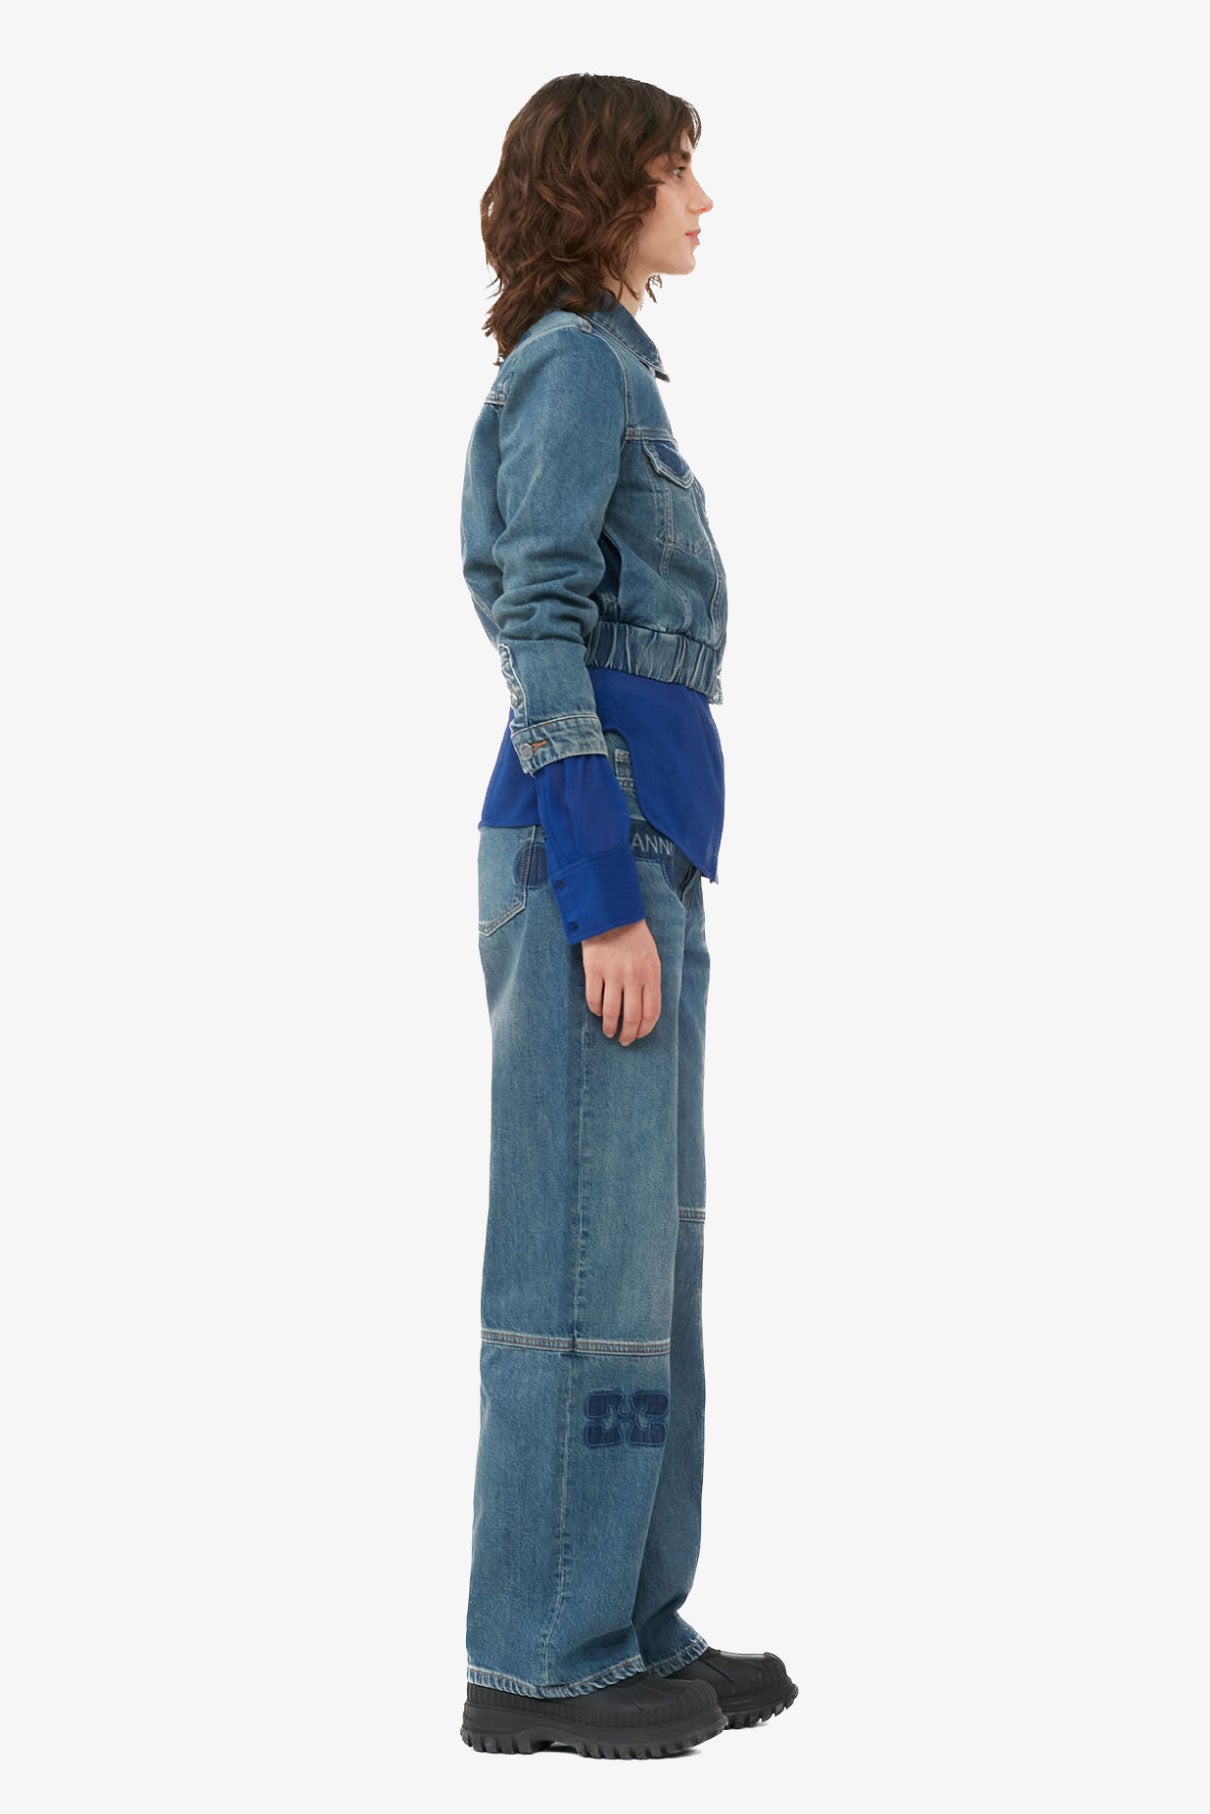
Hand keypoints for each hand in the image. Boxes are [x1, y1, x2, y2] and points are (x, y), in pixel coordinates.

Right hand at [582, 918, 660, 1043]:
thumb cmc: (635, 938)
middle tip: (623, 1041)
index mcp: (651, 974)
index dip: (645, 1029)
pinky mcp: (594, 969)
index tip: (639, 1035)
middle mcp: (633, 976)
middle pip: (631, 1017)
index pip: (651, 1012)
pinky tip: (597, 1013)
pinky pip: (593, 999)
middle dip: (627, 1034)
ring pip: (611, 1012)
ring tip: (609, 1032)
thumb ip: (650, 983)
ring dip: (610, 1027)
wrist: (612, 914)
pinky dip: (595, 1011)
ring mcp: (612, 973)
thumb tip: (645, 1012)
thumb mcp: (652, 958)